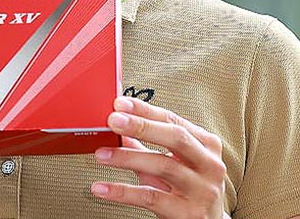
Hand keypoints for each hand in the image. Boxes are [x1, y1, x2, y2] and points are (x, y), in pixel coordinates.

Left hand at [92, 96, 226, 217]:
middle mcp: (209, 165)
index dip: (144, 110)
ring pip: (162, 166)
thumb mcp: (173, 161)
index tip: (119, 103)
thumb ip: (146, 143)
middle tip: (113, 120)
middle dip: (141, 126)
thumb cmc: (188, 188)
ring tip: (100, 154)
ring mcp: (202, 190)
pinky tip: (102, 188)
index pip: (172, 119)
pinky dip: (122, 191)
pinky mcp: (189, 214)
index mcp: (206, 144)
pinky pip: (150, 197)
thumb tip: (117, 124)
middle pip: (175, 137)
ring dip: (126, 157)